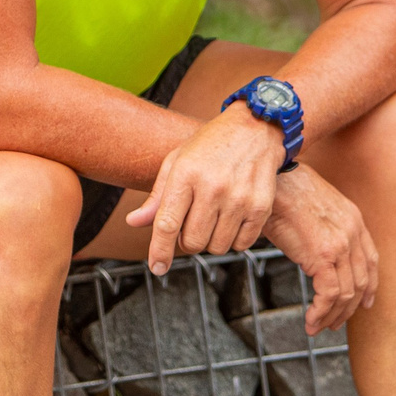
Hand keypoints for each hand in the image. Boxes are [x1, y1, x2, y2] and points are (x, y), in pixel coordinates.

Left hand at [126, 106, 286, 273]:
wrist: (256, 128)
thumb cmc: (211, 145)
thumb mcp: (177, 161)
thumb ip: (157, 196)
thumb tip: (134, 222)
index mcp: (185, 174)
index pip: (167, 224)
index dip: (159, 251)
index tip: (157, 267)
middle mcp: (213, 187)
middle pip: (192, 241)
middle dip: (186, 241)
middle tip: (192, 223)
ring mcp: (239, 198)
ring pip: (216, 246)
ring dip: (210, 240)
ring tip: (213, 217)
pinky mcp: (261, 206)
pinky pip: (241, 244)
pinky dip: (234, 240)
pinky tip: (232, 219)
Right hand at [260, 165, 377, 334]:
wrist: (273, 181)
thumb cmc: (283, 192)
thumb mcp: (313, 209)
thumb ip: (322, 230)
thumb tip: (313, 253)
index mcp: (353, 220)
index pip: (371, 261)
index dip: (370, 286)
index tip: (364, 303)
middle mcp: (353, 232)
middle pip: (361, 282)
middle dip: (348, 308)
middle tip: (334, 323)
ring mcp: (341, 244)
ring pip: (346, 293)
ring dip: (331, 315)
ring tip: (317, 326)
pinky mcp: (323, 255)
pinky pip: (329, 294)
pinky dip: (320, 312)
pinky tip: (310, 320)